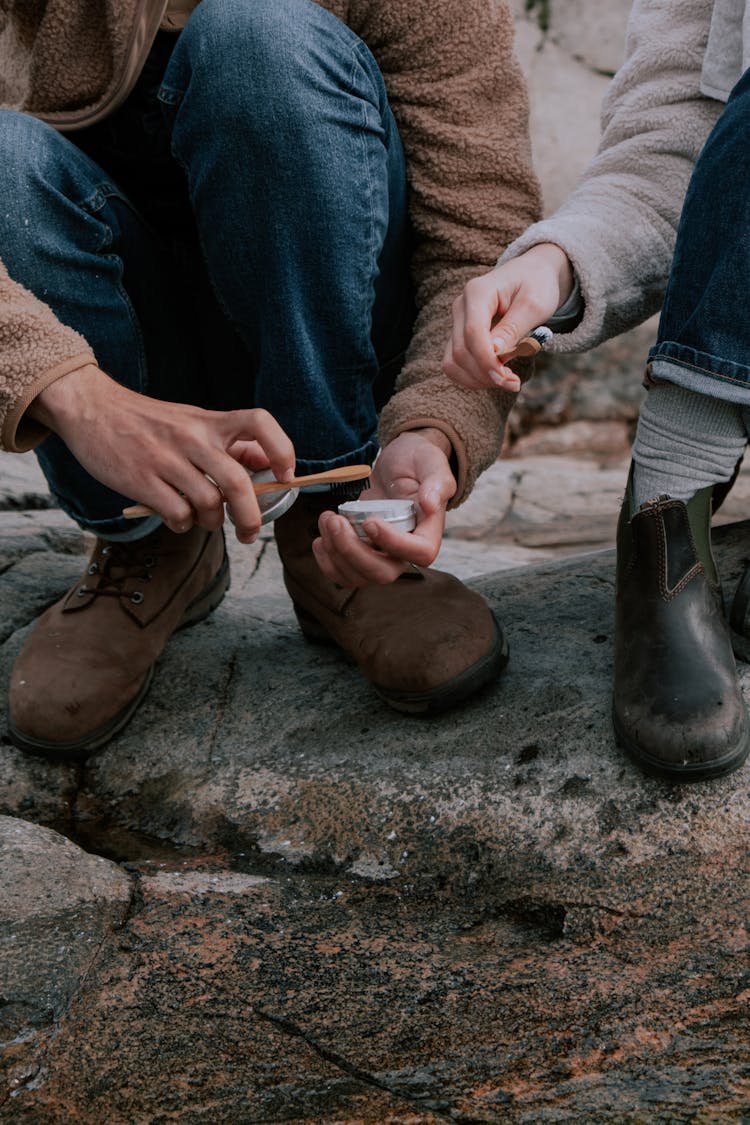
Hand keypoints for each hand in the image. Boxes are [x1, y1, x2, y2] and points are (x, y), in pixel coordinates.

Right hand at [28, 364, 295, 541]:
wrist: (91, 409)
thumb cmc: (148, 422)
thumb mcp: (191, 421)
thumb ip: (228, 442)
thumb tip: (266, 465)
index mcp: (209, 421)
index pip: (258, 423)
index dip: (280, 449)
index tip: (285, 475)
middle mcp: (192, 438)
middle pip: (237, 483)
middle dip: (250, 517)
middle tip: (250, 533)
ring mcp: (166, 459)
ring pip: (208, 505)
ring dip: (212, 523)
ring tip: (204, 521)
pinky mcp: (141, 480)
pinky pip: (178, 515)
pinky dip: (184, 526)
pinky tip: (178, 520)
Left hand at [312, 429, 455, 585]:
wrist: (397, 463)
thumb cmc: (418, 462)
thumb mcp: (432, 464)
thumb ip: (437, 483)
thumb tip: (430, 505)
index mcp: (428, 534)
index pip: (419, 554)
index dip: (393, 543)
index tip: (370, 521)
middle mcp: (404, 552)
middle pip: (382, 573)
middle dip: (353, 551)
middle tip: (336, 521)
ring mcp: (381, 556)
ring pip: (358, 576)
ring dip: (336, 553)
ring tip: (327, 520)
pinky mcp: (361, 553)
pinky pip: (343, 573)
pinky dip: (327, 561)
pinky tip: (321, 538)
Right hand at [442, 243, 573, 390]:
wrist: (531, 275)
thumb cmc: (536, 286)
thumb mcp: (534, 305)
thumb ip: (513, 329)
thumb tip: (494, 354)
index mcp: (478, 292)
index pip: (473, 333)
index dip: (488, 361)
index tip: (508, 380)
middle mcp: (461, 306)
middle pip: (461, 351)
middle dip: (486, 374)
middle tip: (514, 383)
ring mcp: (457, 321)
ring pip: (453, 361)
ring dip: (477, 379)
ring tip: (506, 381)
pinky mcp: (459, 335)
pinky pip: (455, 363)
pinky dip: (472, 377)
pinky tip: (494, 377)